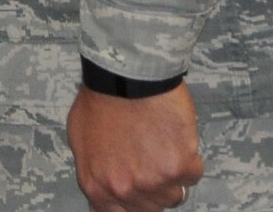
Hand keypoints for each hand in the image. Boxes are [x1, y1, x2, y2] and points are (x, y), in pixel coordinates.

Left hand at [66, 83, 204, 211]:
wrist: (124, 74)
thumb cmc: (101, 99)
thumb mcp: (80, 139)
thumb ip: (94, 173)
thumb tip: (104, 194)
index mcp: (97, 186)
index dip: (129, 205)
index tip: (137, 193)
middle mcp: (124, 190)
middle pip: (150, 208)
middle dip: (150, 187)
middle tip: (147, 157)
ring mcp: (153, 182)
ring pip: (174, 195)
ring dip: (170, 174)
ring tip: (158, 142)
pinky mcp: (179, 168)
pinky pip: (192, 175)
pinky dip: (188, 158)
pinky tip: (172, 135)